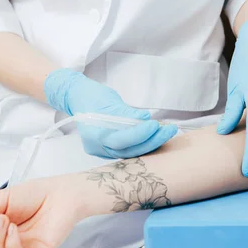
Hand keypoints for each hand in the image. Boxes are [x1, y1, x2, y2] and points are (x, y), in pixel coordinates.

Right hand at [44, 69, 177, 158]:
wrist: (78, 97)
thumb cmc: (92, 95)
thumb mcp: (110, 100)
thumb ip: (127, 113)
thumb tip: (145, 118)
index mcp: (94, 136)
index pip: (120, 140)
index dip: (139, 134)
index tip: (154, 124)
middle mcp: (98, 148)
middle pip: (129, 150)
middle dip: (151, 141)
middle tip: (169, 129)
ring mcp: (103, 151)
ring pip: (132, 152)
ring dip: (151, 143)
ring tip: (167, 131)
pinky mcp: (110, 149)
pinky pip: (130, 149)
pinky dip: (144, 143)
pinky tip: (157, 135)